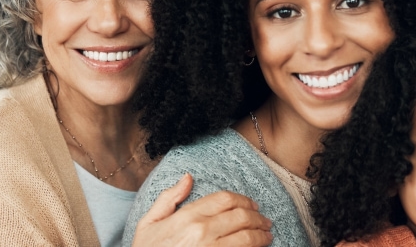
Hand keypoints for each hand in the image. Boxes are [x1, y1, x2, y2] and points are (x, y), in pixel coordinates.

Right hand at [131, 173, 273, 246]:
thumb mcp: (148, 224)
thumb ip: (168, 199)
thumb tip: (188, 177)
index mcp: (186, 217)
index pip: (224, 199)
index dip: (242, 200)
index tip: (251, 205)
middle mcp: (201, 232)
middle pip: (241, 216)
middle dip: (257, 217)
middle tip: (265, 220)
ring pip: (246, 237)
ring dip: (261, 235)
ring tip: (267, 235)